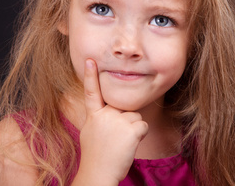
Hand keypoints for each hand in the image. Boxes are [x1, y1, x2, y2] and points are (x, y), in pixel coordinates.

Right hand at [76, 59, 147, 183]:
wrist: (97, 174)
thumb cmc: (96, 156)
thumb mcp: (91, 132)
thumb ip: (99, 117)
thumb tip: (107, 110)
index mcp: (93, 115)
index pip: (92, 91)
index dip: (90, 75)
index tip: (91, 60)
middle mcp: (104, 114)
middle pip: (124, 108)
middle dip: (124, 121)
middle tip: (114, 140)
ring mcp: (117, 121)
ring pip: (135, 117)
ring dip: (132, 130)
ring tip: (119, 144)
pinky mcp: (130, 129)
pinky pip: (143, 126)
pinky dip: (140, 136)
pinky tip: (128, 145)